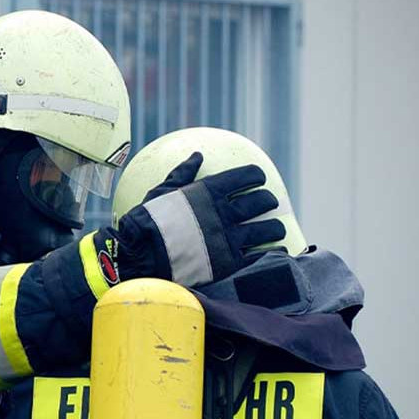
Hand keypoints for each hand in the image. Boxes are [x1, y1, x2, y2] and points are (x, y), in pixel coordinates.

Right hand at [97, 152, 284, 286]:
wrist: (141, 256)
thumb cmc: (147, 221)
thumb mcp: (162, 191)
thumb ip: (183, 174)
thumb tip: (197, 155)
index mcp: (210, 192)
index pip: (245, 177)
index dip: (256, 177)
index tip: (258, 179)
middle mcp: (224, 213)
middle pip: (261, 202)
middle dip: (269, 201)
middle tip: (269, 203)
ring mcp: (228, 238)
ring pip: (266, 230)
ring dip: (275, 228)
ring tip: (276, 230)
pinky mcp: (228, 263)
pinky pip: (257, 256)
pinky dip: (267, 252)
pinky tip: (270, 251)